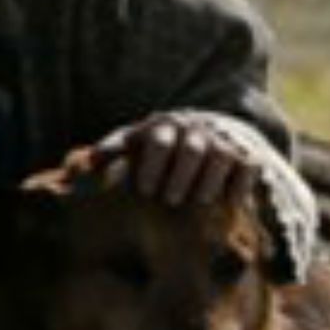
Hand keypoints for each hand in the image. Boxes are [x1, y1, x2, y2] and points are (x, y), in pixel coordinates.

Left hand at [93, 111, 250, 207]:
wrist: (209, 130)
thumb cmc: (161, 143)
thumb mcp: (136, 141)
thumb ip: (112, 151)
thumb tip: (80, 163)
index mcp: (164, 126)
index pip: (158, 140)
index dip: (152, 165)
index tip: (146, 190)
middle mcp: (195, 130)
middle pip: (191, 149)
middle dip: (181, 175)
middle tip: (170, 199)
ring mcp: (222, 141)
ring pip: (221, 155)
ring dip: (210, 180)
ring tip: (199, 202)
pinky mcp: (246, 156)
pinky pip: (248, 166)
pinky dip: (241, 184)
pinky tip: (230, 203)